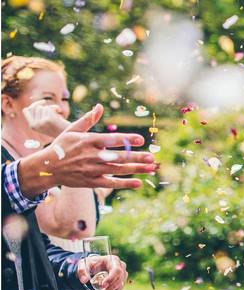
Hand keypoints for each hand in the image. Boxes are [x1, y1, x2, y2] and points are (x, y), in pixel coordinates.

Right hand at [17, 104, 156, 196]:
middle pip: (117, 157)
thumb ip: (88, 120)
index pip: (111, 139)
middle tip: (151, 157)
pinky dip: (124, 184)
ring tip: (151, 168)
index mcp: (88, 141)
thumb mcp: (72, 130)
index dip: (126, 139)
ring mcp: (91, 170)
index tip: (141, 139)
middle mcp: (91, 156)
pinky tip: (138, 183)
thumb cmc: (61, 147)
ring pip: (117, 170)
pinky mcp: (91, 182)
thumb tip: (99, 106)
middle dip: (136, 157)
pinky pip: (110, 183)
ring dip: (135, 169)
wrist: (46, 168)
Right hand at [22, 100, 69, 138]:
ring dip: (52, 109)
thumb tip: (37, 103)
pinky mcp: (49, 119)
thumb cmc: (58, 128)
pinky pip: (50, 107)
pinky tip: (60, 113)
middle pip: (36, 107)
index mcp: (32, 126)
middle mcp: (35, 125)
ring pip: (44, 107)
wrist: (69, 135)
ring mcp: (41, 122)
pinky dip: (56, 108)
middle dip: (46, 107)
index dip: (33, 105)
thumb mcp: (46, 122)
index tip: (42, 103)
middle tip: (54, 110)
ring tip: (58, 115)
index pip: (26, 110)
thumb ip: (39, 115)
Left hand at [77, 254, 127, 289]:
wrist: (95, 267)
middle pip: (119, 281)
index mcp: (114, 261)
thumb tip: (84, 280)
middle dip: (108, 289)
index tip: (103, 285)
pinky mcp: (119, 284)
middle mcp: (121, 268)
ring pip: (118, 288)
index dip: (111, 278)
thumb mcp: (84, 264)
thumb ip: (82, 270)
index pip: (116, 270)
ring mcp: (122, 277)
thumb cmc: (92, 263)